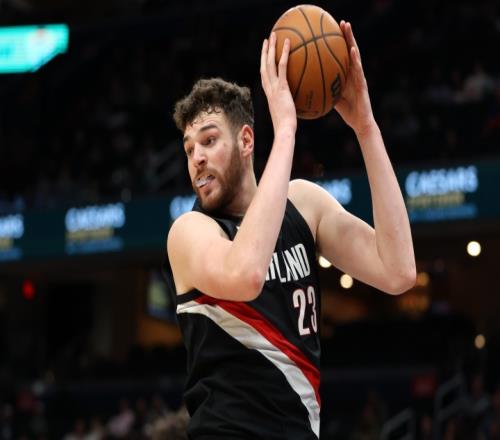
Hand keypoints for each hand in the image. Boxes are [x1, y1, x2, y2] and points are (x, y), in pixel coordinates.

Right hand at [260, 32, 296, 135]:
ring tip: (274, 35)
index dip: (264, 66)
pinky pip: (282, 66)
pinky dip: (284, 53)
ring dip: (270, 48)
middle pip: (264, 66)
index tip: (265, 57)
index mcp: (270, 95)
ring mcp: (274, 88)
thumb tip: (302, 105)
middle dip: (264, 53)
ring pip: (269, 63)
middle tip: (267, 40)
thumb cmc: (288, 128)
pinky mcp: (281, 87)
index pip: (265, 78)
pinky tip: (288, 42)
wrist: (285, 130)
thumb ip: (293, 107)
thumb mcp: (289, 116)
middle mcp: (269, 89)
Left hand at [335, 21, 375, 135]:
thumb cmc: (348, 111)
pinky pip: (358, 69)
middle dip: (346, 36)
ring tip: (347, 27)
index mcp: (347, 75)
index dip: (338, 44)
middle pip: (350, 50)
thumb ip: (324, 90)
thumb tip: (308, 88)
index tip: (331, 31)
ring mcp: (360, 76)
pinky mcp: (363, 83)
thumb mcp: (332, 98)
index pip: (342, 56)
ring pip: (356, 55)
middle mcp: (354, 73)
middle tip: (341, 22)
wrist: (360, 123)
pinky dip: (355, 59)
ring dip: (352, 40)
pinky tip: (352, 50)